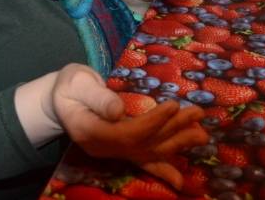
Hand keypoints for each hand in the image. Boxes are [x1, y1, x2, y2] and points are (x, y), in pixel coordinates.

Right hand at [51, 64, 207, 188]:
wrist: (61, 100)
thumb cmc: (70, 86)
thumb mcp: (77, 84)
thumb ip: (96, 96)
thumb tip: (118, 111)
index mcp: (90, 132)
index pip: (127, 133)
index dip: (152, 122)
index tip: (173, 105)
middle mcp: (105, 148)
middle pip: (143, 144)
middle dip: (173, 130)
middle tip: (197, 114)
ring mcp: (114, 153)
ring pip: (149, 152)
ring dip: (177, 144)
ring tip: (202, 135)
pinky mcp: (122, 150)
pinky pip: (144, 163)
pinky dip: (163, 171)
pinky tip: (180, 181)